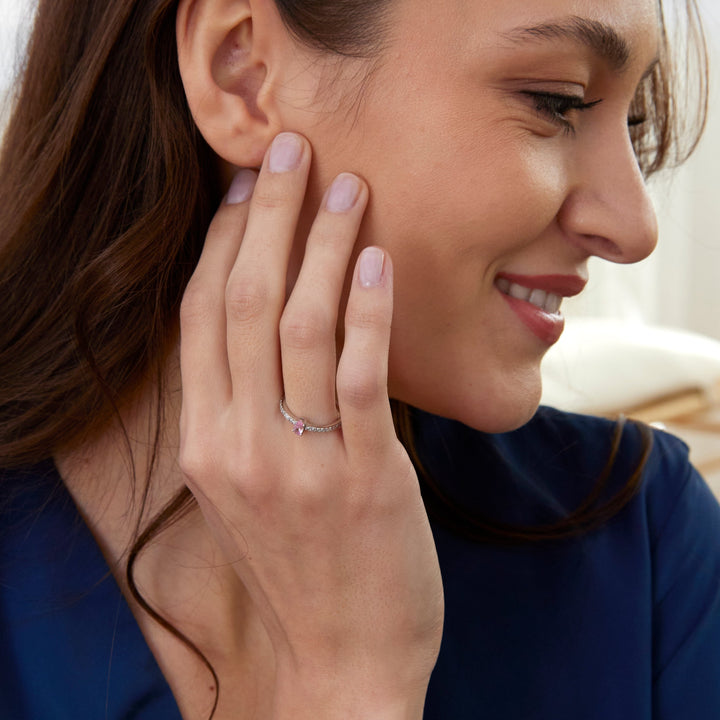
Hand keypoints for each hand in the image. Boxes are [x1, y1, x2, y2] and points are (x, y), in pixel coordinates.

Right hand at [178, 132, 443, 718]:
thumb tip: (263, 333)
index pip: (201, 318)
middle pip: (244, 302)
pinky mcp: (362, 475)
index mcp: (205, 444)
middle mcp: (240, 444)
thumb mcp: (248, 492)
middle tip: (290, 152)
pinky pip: (358, 374)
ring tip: (345, 185)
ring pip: (301, 325)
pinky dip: (366, 310)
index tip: (246, 188)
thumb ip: (244, 415)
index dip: (222, 243)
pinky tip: (375, 258)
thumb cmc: (300, 569)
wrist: (342, 660)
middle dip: (267, 217)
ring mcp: (300, 460)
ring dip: (322, 245)